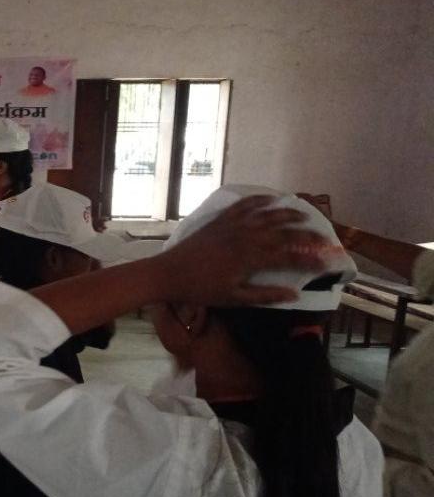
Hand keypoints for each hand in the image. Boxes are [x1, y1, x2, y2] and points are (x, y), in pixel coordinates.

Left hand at [156, 195, 329, 306]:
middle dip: (308, 235)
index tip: (327, 263)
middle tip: (324, 238)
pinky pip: (244, 205)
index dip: (311, 259)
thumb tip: (295, 294)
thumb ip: (265, 296)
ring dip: (289, 212)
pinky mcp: (220, 219)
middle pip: (284, 232)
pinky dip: (260, 200)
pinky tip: (271, 198)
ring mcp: (233, 225)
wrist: (169, 273)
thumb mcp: (234, 298)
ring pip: (267, 214)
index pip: (289, 256)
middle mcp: (246, 237)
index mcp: (251, 258)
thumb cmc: (201, 290)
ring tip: (305, 214)